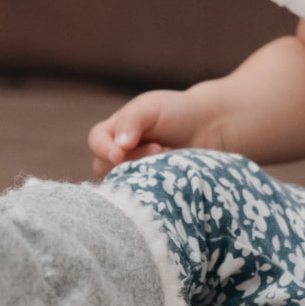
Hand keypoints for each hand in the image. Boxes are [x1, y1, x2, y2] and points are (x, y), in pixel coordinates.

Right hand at [88, 89, 219, 178]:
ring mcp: (133, 175)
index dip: (104, 150)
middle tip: (158, 149)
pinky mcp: (150, 191)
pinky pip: (141, 198)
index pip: (96, 142)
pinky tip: (170, 175)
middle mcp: (118, 156)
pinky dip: (153, 188)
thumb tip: (118, 148)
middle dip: (131, 160)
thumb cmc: (176, 111)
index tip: (120, 153)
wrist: (208, 127)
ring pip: (123, 185)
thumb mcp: (150, 107)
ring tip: (168, 157)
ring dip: (144, 173)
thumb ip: (130, 121)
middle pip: (105, 168)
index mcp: (113, 132)